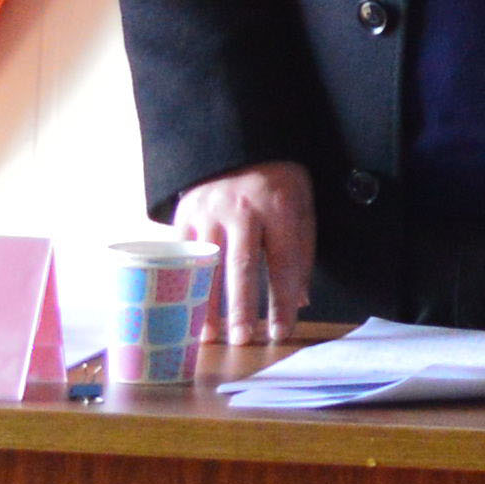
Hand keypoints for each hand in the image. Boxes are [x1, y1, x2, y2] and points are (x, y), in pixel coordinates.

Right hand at [169, 164, 313, 345]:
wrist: (239, 143)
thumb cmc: (277, 182)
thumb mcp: (302, 204)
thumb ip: (302, 250)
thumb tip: (300, 300)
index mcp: (280, 205)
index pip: (284, 262)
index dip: (282, 300)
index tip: (281, 331)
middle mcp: (244, 208)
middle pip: (243, 266)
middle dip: (242, 308)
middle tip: (243, 340)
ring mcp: (210, 210)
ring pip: (208, 265)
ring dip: (207, 303)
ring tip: (211, 336)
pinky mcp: (185, 213)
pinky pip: (182, 254)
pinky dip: (183, 283)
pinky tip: (184, 307)